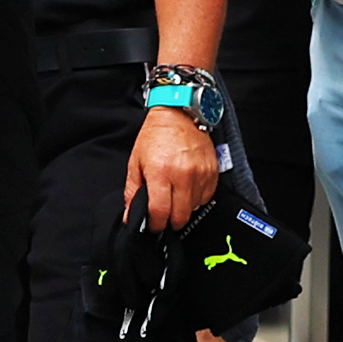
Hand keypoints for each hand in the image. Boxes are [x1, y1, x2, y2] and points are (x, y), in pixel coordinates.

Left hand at [126, 105, 218, 229]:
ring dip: (183, 210)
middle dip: (170, 222)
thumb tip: (130, 215)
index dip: (155, 225)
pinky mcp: (212, 172)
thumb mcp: (135, 162)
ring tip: (174, 199)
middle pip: (180, 216)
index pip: (160, 211)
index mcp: (160, 173)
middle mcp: (183, 175)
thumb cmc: (155, 137)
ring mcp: (200, 174)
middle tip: (163, 217)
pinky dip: (196, 199)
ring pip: (194, 208)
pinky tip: (186, 191)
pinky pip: (206, 197)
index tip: (153, 227)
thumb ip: (133, 191)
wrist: (179, 114)